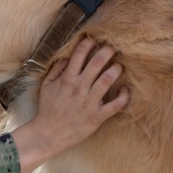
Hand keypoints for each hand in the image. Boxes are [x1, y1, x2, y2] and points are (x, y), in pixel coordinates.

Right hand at [12, 38, 128, 172]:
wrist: (49, 134)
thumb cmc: (48, 109)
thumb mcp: (46, 86)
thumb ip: (56, 70)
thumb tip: (67, 57)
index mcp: (67, 80)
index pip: (79, 55)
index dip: (88, 44)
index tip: (94, 39)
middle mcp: (79, 88)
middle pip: (97, 63)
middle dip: (107, 51)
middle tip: (113, 46)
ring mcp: (89, 102)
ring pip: (107, 80)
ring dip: (116, 69)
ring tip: (119, 65)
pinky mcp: (97, 116)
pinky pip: (115, 105)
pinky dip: (123, 96)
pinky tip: (125, 90)